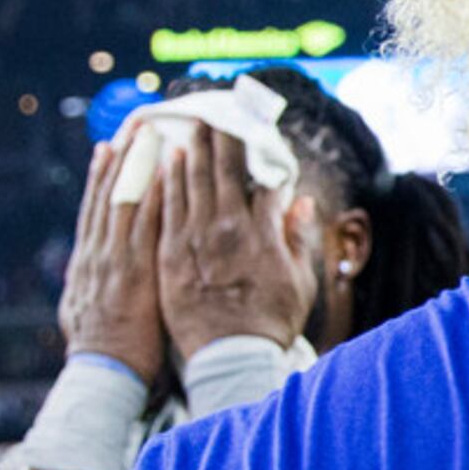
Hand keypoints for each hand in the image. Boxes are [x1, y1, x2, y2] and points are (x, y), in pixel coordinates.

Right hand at [56, 140, 166, 381]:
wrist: (105, 375)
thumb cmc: (110, 353)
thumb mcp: (90, 314)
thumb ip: (96, 288)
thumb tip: (92, 274)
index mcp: (89, 265)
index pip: (96, 211)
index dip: (101, 178)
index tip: (108, 148)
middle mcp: (97, 255)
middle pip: (106, 196)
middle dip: (117, 160)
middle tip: (128, 126)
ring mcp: (113, 260)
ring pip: (122, 201)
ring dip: (134, 165)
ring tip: (144, 134)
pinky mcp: (134, 270)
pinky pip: (145, 223)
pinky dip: (152, 194)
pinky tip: (164, 171)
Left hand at [154, 121, 318, 360]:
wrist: (231, 357)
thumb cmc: (270, 322)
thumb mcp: (300, 282)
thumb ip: (298, 237)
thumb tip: (302, 201)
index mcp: (263, 234)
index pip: (264, 182)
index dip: (265, 157)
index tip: (263, 137)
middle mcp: (228, 228)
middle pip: (223, 170)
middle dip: (222, 138)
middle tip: (218, 112)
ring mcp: (195, 238)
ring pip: (191, 180)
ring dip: (192, 148)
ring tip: (191, 124)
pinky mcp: (169, 251)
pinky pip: (166, 205)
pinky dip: (167, 178)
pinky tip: (167, 159)